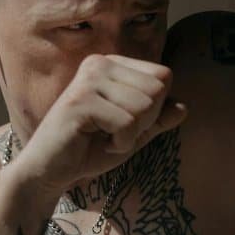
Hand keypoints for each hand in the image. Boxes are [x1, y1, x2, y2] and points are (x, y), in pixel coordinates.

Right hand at [9, 54, 187, 196]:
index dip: (155, 108)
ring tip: (105, 137)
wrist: (50, 171)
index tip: (126, 122)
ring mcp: (88, 80)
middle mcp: (100, 63)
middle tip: (115, 132)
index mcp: (112, 64)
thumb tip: (184, 107)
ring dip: (131, 134)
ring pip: (144, 106)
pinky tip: (98, 144)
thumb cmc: (90, 149)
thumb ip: (158, 119)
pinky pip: (127, 123)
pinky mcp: (80, 102)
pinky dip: (120, 144)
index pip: (163, 76)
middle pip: (157, 89)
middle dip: (145, 121)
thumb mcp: (133, 133)